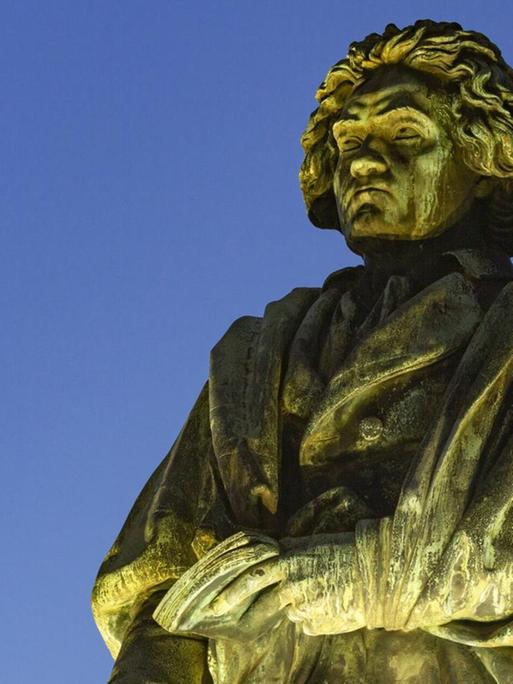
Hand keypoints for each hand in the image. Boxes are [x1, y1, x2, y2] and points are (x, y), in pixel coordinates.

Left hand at [183, 532, 364, 639]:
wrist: (374, 573)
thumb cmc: (343, 551)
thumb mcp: (311, 543)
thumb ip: (287, 551)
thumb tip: (269, 555)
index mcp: (289, 563)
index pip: (251, 578)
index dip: (229, 592)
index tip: (213, 604)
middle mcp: (292, 587)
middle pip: (261, 603)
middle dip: (239, 608)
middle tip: (219, 614)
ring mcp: (304, 609)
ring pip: (288, 611)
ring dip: (294, 604)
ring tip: (319, 590)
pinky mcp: (316, 625)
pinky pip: (305, 622)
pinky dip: (311, 615)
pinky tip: (328, 602)